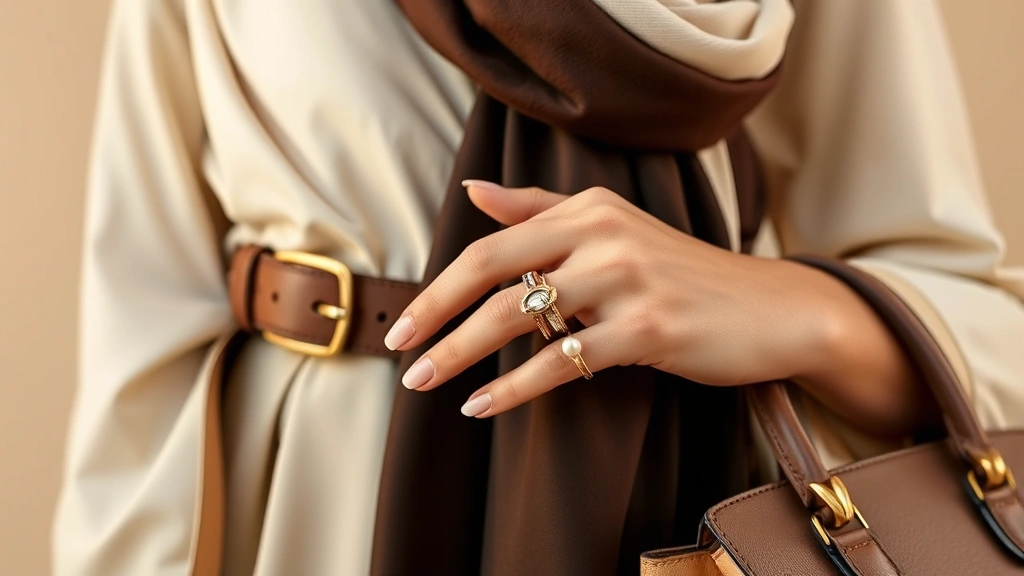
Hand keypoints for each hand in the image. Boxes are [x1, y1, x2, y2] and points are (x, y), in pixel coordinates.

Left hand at [384, 181, 921, 434]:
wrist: (771, 308)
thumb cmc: (683, 275)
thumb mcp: (614, 228)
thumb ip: (541, 209)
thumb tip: (473, 193)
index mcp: (588, 208)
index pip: (492, 242)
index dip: (440, 284)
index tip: (403, 321)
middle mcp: (603, 233)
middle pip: (492, 269)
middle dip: (434, 313)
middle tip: (397, 351)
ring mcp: (627, 279)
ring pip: (519, 315)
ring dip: (461, 352)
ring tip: (424, 383)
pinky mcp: (649, 327)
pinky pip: (563, 360)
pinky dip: (515, 387)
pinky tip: (482, 406)